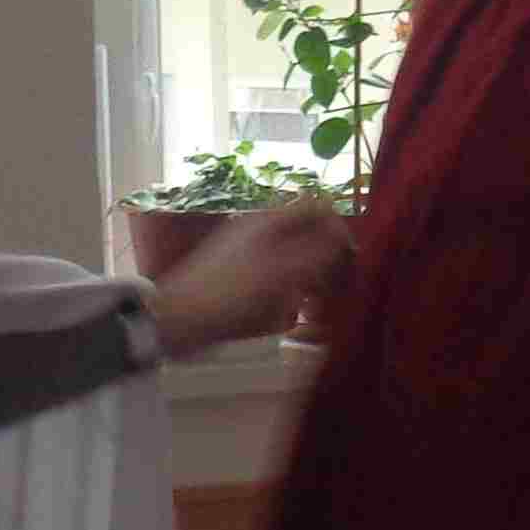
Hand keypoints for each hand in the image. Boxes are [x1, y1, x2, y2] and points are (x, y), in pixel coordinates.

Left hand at [142, 197, 348, 355]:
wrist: (178, 320)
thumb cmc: (229, 292)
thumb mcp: (281, 272)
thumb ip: (318, 253)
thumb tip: (346, 241)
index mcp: (270, 221)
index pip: (318, 207)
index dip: (339, 228)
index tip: (352, 260)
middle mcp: (264, 234)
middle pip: (312, 237)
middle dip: (330, 263)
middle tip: (337, 292)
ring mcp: (254, 259)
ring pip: (300, 264)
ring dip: (315, 286)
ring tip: (317, 311)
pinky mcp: (247, 285)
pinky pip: (283, 287)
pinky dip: (294, 301)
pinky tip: (295, 322)